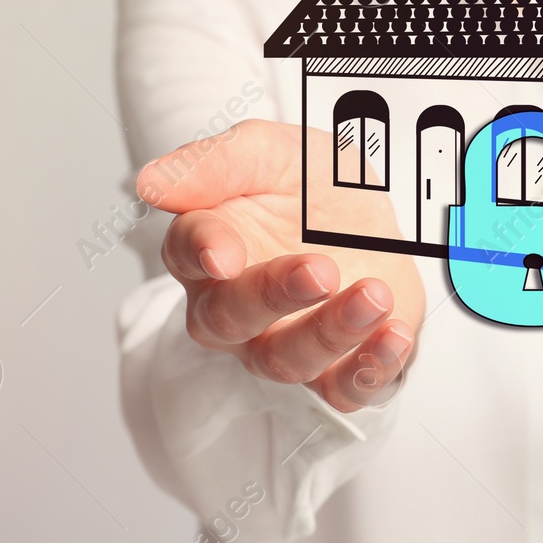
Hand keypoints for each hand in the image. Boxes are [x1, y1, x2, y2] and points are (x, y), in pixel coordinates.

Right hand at [137, 120, 425, 411]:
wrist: (372, 217)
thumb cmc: (307, 186)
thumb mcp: (270, 152)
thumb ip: (215, 163)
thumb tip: (149, 184)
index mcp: (208, 246)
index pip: (186, 252)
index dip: (202, 252)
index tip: (223, 253)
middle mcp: (233, 305)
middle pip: (230, 317)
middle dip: (273, 296)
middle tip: (321, 270)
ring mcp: (281, 343)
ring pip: (285, 360)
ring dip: (330, 332)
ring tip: (374, 295)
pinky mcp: (334, 369)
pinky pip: (341, 390)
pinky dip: (368, 368)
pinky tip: (393, 335)